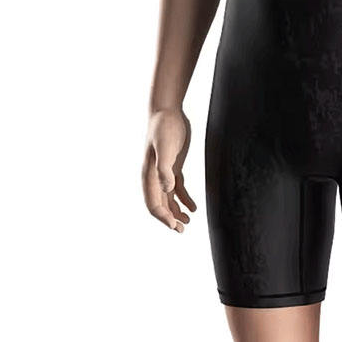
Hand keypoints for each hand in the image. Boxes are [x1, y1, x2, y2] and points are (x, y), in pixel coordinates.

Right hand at [142, 109, 196, 232]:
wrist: (167, 111)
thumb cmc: (164, 127)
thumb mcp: (165, 147)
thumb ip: (164, 168)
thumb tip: (167, 190)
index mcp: (148, 175)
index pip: (153, 203)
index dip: (163, 218)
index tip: (174, 227)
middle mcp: (154, 176)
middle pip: (160, 205)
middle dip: (169, 220)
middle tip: (182, 231)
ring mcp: (164, 171)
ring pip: (168, 199)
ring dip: (176, 212)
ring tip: (188, 223)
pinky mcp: (174, 166)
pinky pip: (178, 188)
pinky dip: (184, 199)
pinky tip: (193, 207)